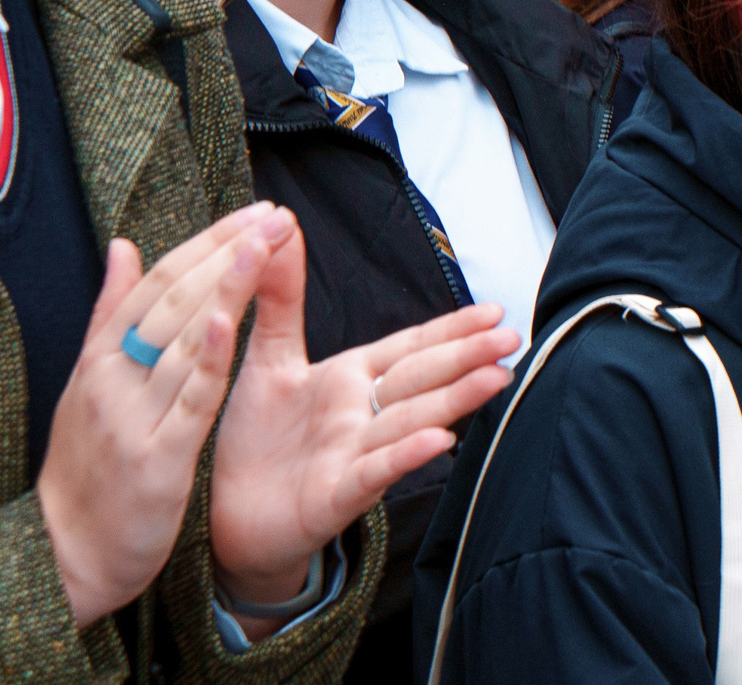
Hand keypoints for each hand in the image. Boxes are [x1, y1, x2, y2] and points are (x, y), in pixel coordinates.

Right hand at [38, 204, 291, 624]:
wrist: (63, 553)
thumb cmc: (86, 465)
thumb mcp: (89, 383)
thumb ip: (111, 313)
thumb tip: (124, 244)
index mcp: (101, 357)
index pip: (158, 283)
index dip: (208, 243)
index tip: (255, 212)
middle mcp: (113, 378)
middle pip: (174, 301)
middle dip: (227, 252)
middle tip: (273, 215)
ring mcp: (133, 417)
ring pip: (184, 339)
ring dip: (227, 286)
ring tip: (264, 242)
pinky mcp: (156, 459)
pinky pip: (188, 401)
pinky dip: (208, 357)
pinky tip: (231, 319)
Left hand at [209, 217, 519, 629]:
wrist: (227, 518)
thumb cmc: (257, 438)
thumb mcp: (268, 358)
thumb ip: (280, 296)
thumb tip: (281, 223)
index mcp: (351, 379)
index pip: (411, 347)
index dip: (452, 329)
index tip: (494, 310)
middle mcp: (362, 413)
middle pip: (422, 378)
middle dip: (467, 356)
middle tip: (514, 337)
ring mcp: (354, 454)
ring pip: (410, 419)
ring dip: (455, 400)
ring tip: (497, 379)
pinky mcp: (334, 497)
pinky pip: (373, 473)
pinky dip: (404, 457)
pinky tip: (439, 442)